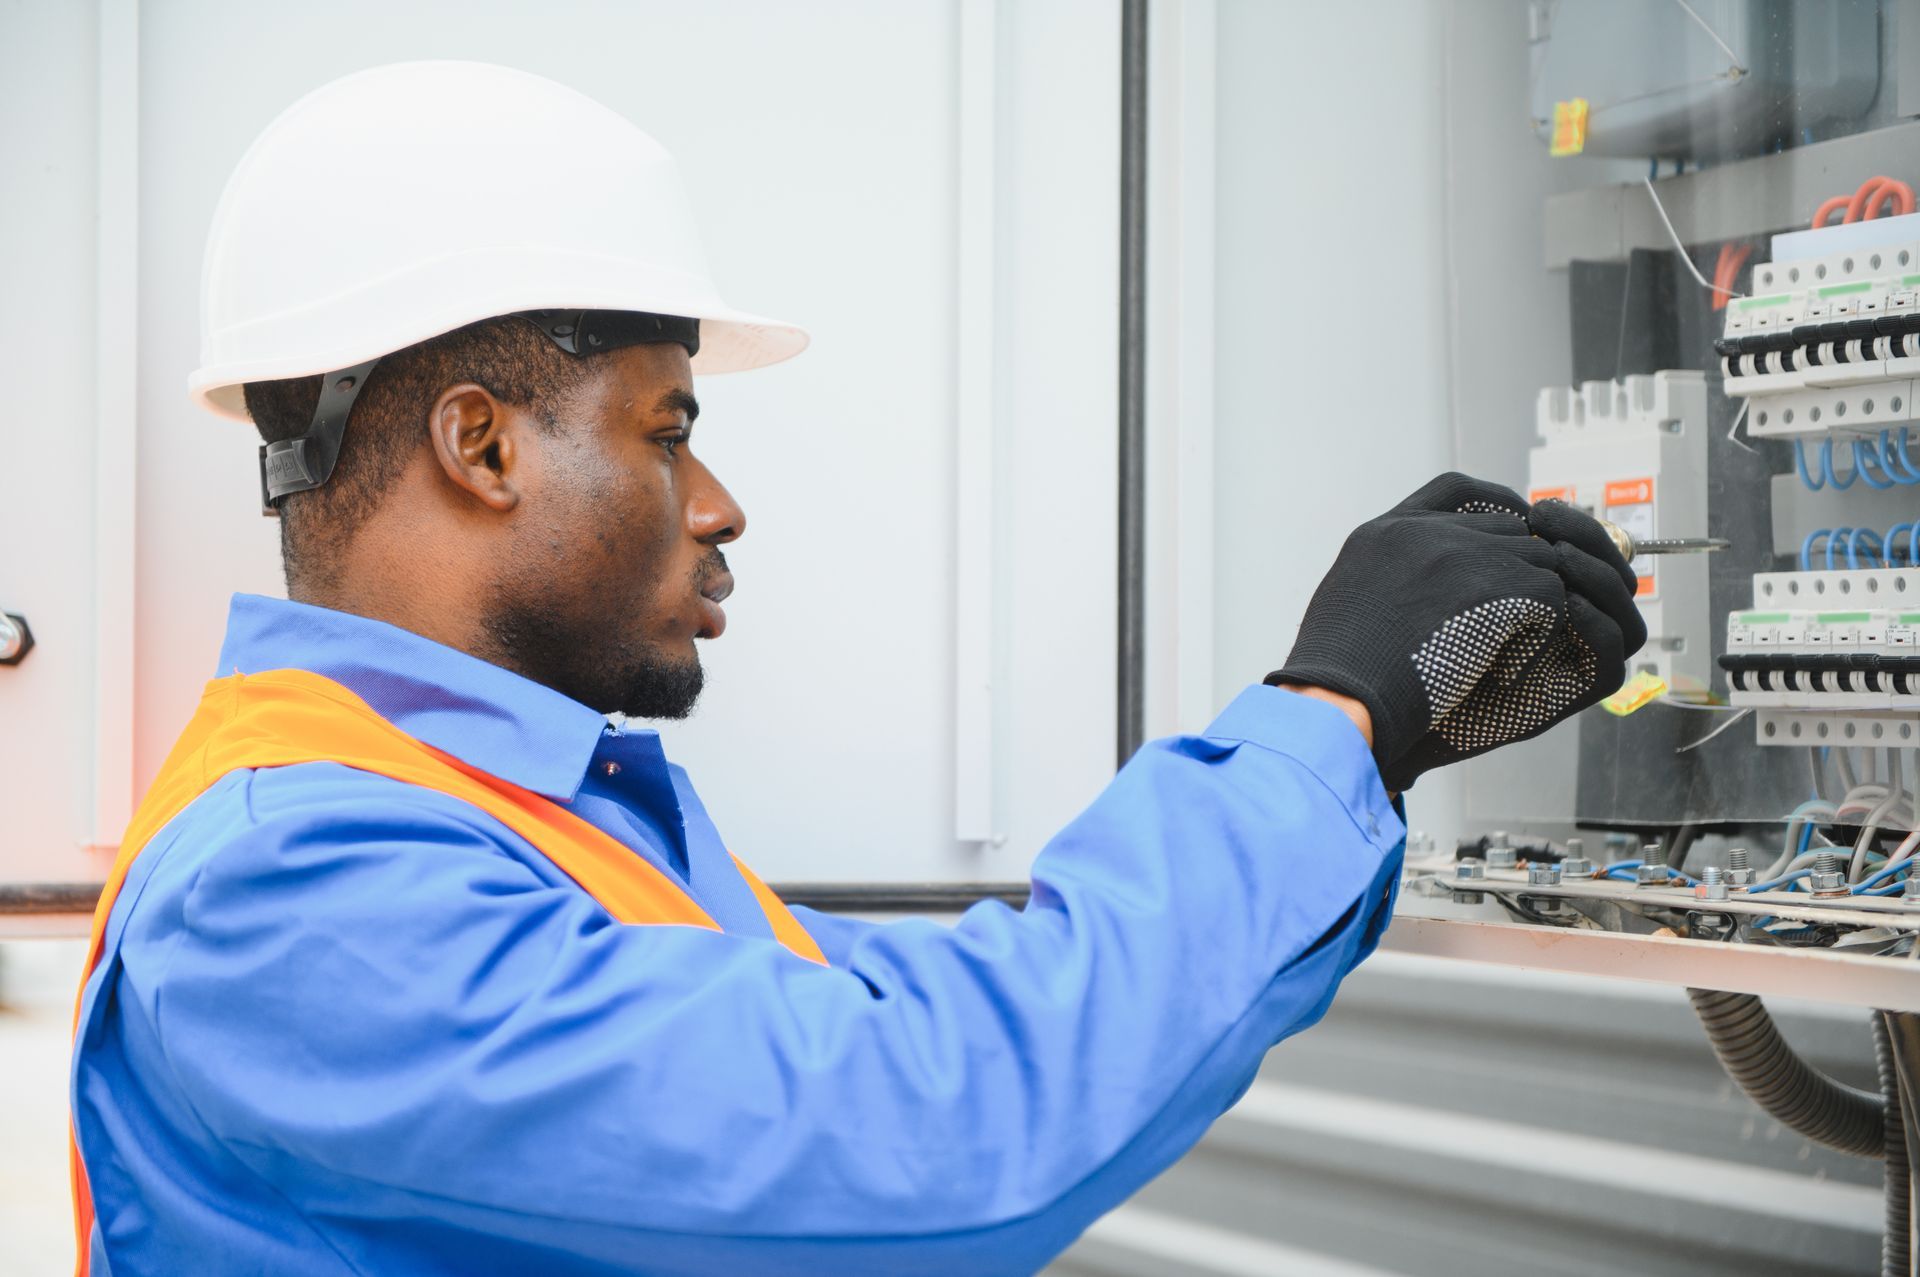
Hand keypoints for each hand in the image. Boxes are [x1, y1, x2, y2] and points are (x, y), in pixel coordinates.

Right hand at [1266, 472, 1645, 791]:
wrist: (1339, 698)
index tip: (1509, 533)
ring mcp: (1466, 554)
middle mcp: (1427, 531)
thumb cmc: (1332, 675)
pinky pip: (1552, 600)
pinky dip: (1537, 638)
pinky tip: (1504, 669)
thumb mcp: (1344, 604)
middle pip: (1506, 528)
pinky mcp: (1502, 587)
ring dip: (1528, 609)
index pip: (1457, 491)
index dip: (1492, 509)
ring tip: (1498, 654)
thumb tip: (1416, 589)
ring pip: (1535, 562)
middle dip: (1515, 571)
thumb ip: (1386, 578)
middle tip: (1510, 622)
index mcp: (1386, 532)